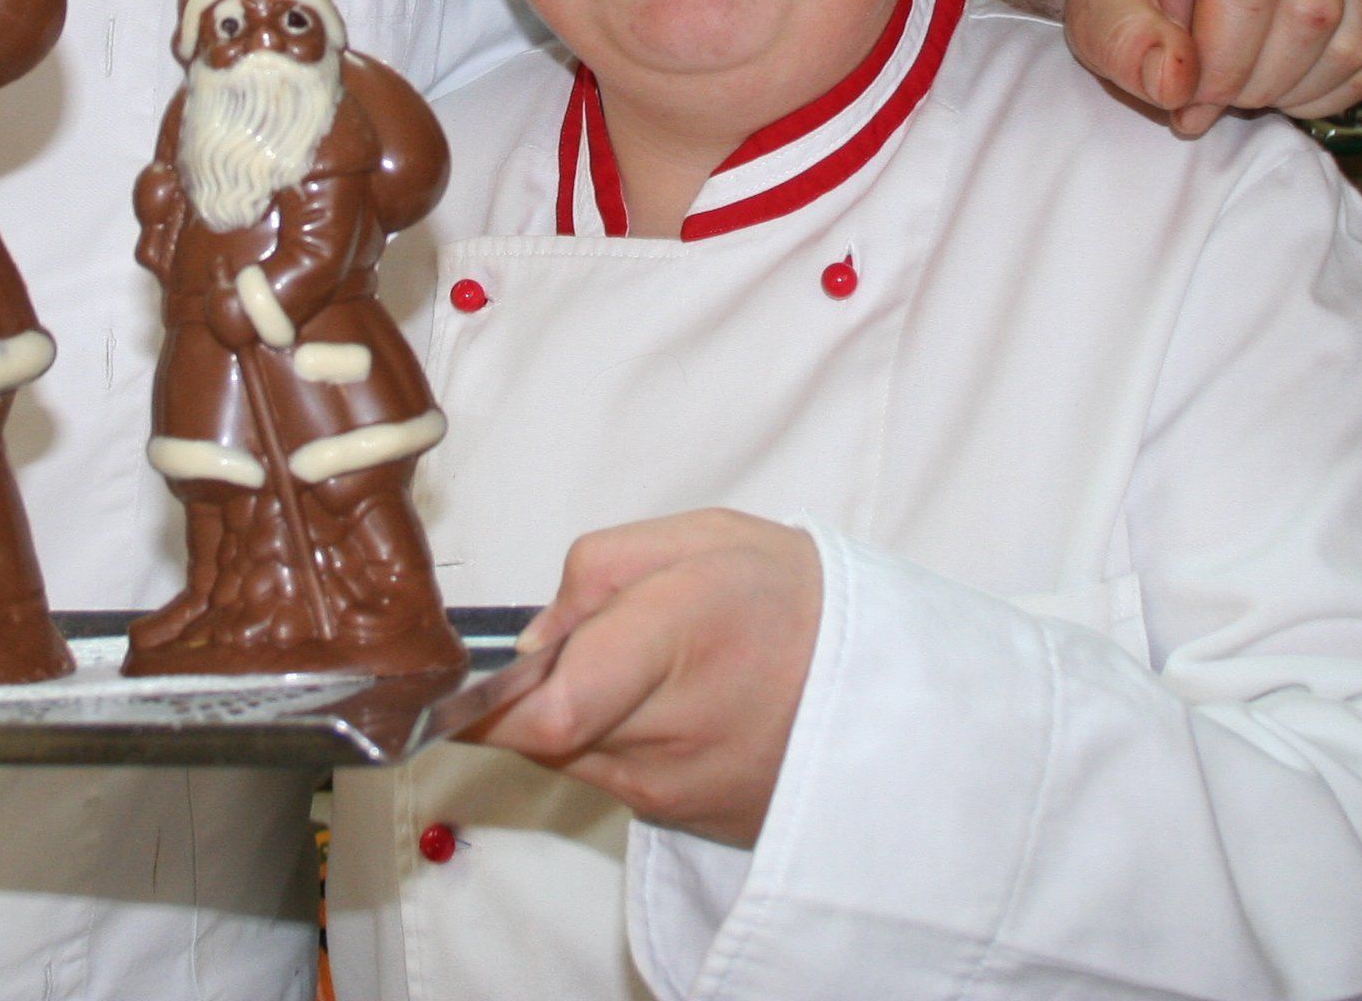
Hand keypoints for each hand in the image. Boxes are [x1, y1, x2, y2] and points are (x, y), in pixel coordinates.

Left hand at [467, 510, 819, 848]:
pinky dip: (615, 745)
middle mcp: (677, 731)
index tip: (468, 671)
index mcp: (680, 636)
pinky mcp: (689, 824)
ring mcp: (683, 791)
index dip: (491, 696)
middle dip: (535, 689)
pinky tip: (669, 709)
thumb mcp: (702, 537)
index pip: (549, 707)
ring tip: (642, 671)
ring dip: (576, 717)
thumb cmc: (792, 596)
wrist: (892, 687)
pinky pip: (615, 781)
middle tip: (586, 645)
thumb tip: (531, 639)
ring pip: (574, 759)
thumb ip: (598, 570)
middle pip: (546, 731)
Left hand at [1028, 0, 1361, 135]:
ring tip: (1239, 88)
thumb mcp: (1098, 8)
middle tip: (1208, 99)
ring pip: (1348, 37)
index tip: (1187, 99)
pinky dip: (1330, 89)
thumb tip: (1177, 84)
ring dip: (1292, 90)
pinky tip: (1282, 84)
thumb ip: (1127, 45)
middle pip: (1308, 11)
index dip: (1223, 63)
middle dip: (1255, 83)